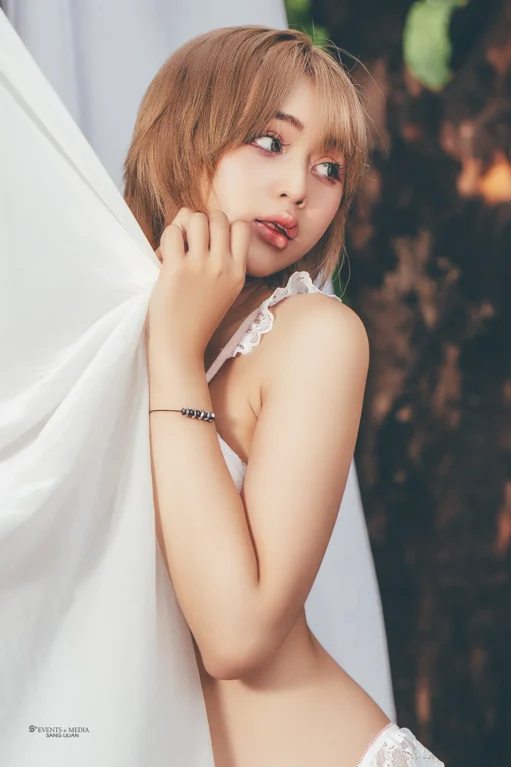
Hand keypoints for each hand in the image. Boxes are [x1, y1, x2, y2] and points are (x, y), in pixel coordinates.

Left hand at [146, 208, 249, 366]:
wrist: (180, 347)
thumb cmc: (198, 320)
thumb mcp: (226, 292)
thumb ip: (225, 264)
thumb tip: (207, 228)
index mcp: (238, 272)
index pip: (241, 227)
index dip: (224, 226)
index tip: (210, 240)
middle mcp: (223, 266)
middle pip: (218, 217)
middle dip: (202, 221)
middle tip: (190, 241)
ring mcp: (200, 267)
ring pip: (196, 218)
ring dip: (183, 225)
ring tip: (177, 245)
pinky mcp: (176, 270)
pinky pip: (172, 232)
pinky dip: (166, 237)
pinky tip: (164, 255)